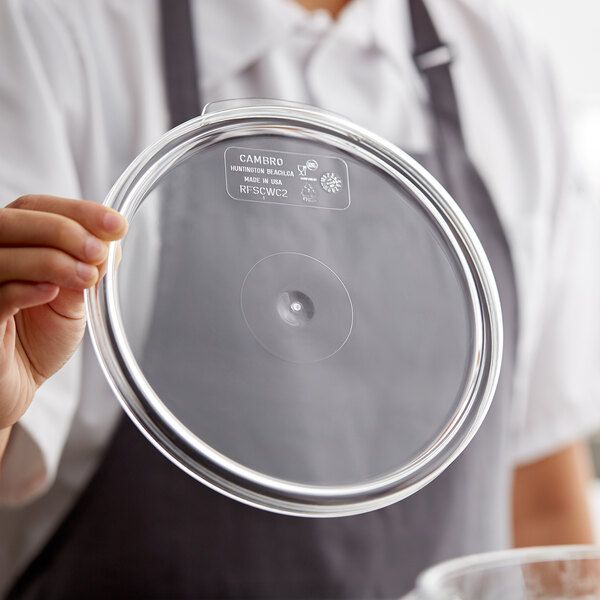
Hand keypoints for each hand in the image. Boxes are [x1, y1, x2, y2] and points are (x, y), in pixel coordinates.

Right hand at [0, 195, 127, 440]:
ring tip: (87, 277)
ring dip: (52, 260)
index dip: (78, 211)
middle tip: (99, 250)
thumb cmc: (37, 338)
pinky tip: (51, 293)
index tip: (116, 225)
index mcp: (13, 242)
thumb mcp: (73, 298)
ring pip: (3, 255)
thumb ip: (87, 267)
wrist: (14, 384)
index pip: (36, 207)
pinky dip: (26, 289)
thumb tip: (112, 242)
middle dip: (64, 230)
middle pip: (13, 221)